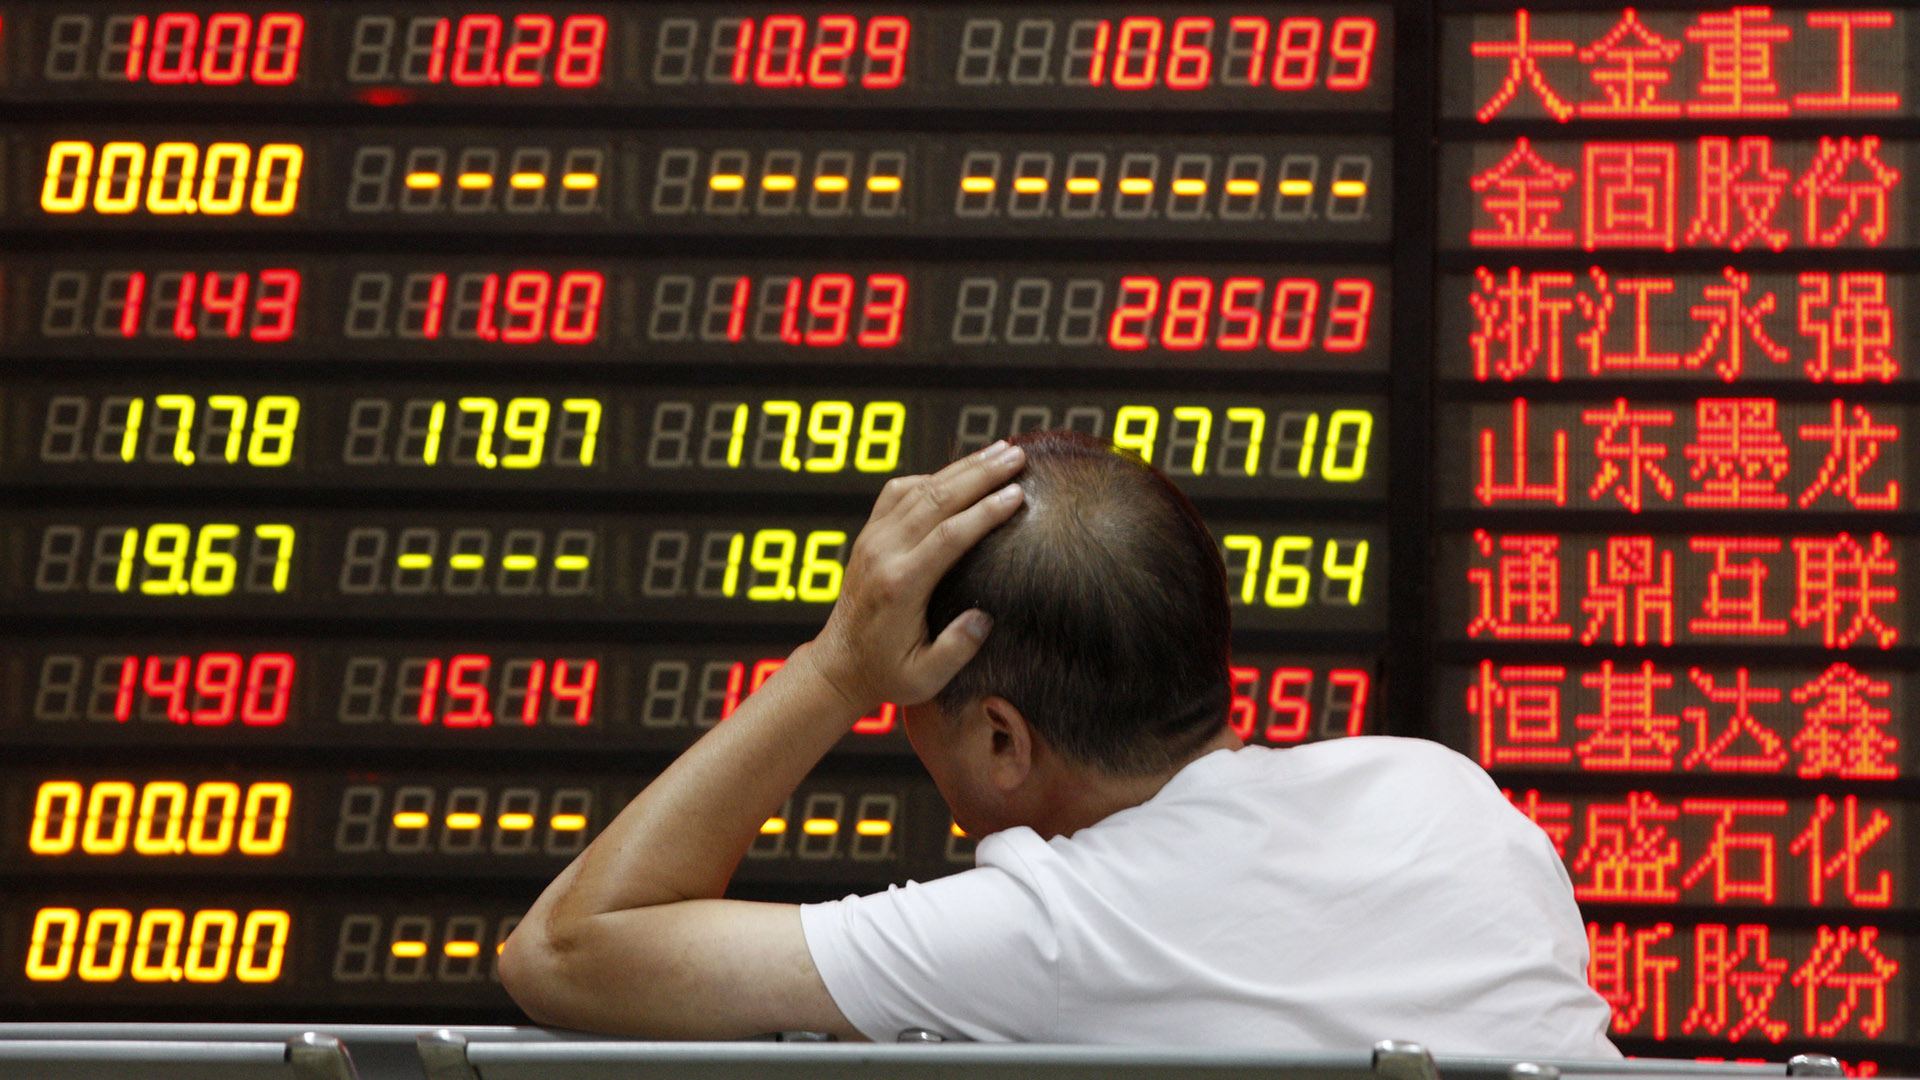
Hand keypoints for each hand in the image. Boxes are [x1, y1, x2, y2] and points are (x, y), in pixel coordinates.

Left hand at [802, 440, 1026, 711]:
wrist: (838, 666)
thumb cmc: (884, 673)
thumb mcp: (924, 677)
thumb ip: (956, 649)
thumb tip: (983, 618)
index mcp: (899, 585)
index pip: (948, 535)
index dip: (985, 512)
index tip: (1017, 494)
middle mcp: (883, 553)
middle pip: (936, 498)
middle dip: (981, 474)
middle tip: (1018, 456)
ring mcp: (873, 539)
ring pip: (919, 487)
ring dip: (962, 467)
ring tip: (1000, 452)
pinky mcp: (870, 535)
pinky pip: (899, 491)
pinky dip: (932, 475)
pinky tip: (959, 472)